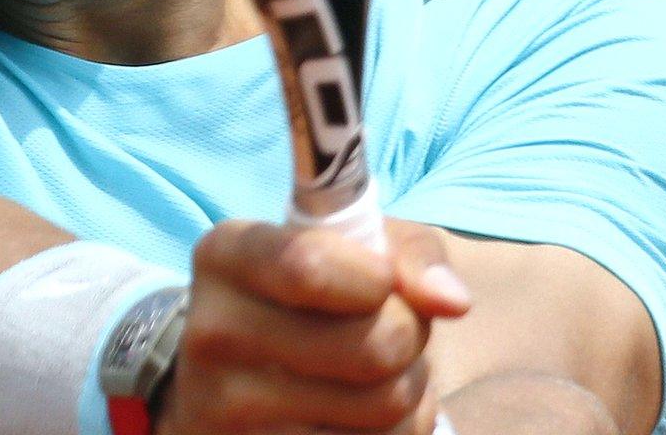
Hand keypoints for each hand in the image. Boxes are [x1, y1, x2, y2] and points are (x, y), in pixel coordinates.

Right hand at [161, 218, 471, 433]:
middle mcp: (213, 333)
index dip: (379, 280)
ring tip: (382, 373)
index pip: (310, 267)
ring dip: (411, 389)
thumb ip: (409, 255)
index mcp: (227, 255)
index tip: (384, 281)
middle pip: (373, 346)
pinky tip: (364, 416)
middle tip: (396, 331)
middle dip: (412, 336)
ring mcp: (227, 410)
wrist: (238, 375)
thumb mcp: (353, 249)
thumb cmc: (316, 294)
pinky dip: (397, 432)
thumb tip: (453, 300)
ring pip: (385, 406)